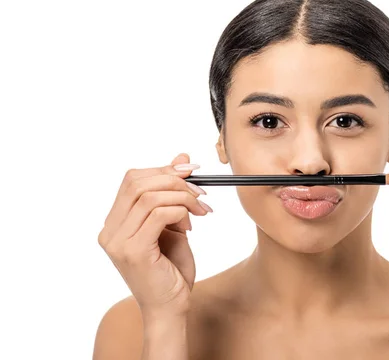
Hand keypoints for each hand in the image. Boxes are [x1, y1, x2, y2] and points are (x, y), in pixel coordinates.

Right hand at [98, 153, 211, 317]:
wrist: (170, 308)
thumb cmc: (171, 269)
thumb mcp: (175, 224)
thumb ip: (172, 194)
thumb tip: (181, 158)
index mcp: (114, 223)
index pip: (131, 180)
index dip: (162, 170)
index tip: (191, 172)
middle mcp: (110, 230)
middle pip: (137, 182)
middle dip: (174, 181)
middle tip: (200, 192)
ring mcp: (118, 241)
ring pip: (149, 196)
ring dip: (183, 197)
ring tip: (201, 210)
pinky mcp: (133, 251)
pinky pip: (158, 214)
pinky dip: (180, 211)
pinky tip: (192, 224)